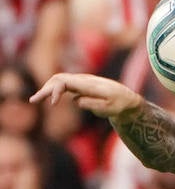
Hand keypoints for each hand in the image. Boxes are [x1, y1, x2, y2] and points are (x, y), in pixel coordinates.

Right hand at [30, 72, 144, 121]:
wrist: (127, 99)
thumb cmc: (120, 104)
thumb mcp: (109, 108)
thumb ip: (92, 103)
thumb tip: (76, 100)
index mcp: (88, 84)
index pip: (65, 82)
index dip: (55, 90)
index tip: (51, 104)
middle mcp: (82, 80)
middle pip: (58, 79)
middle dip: (45, 89)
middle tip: (32, 101)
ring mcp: (81, 82)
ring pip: (59, 81)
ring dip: (47, 89)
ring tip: (35, 100)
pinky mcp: (81, 86)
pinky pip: (64, 85)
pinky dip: (54, 90)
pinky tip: (48, 98)